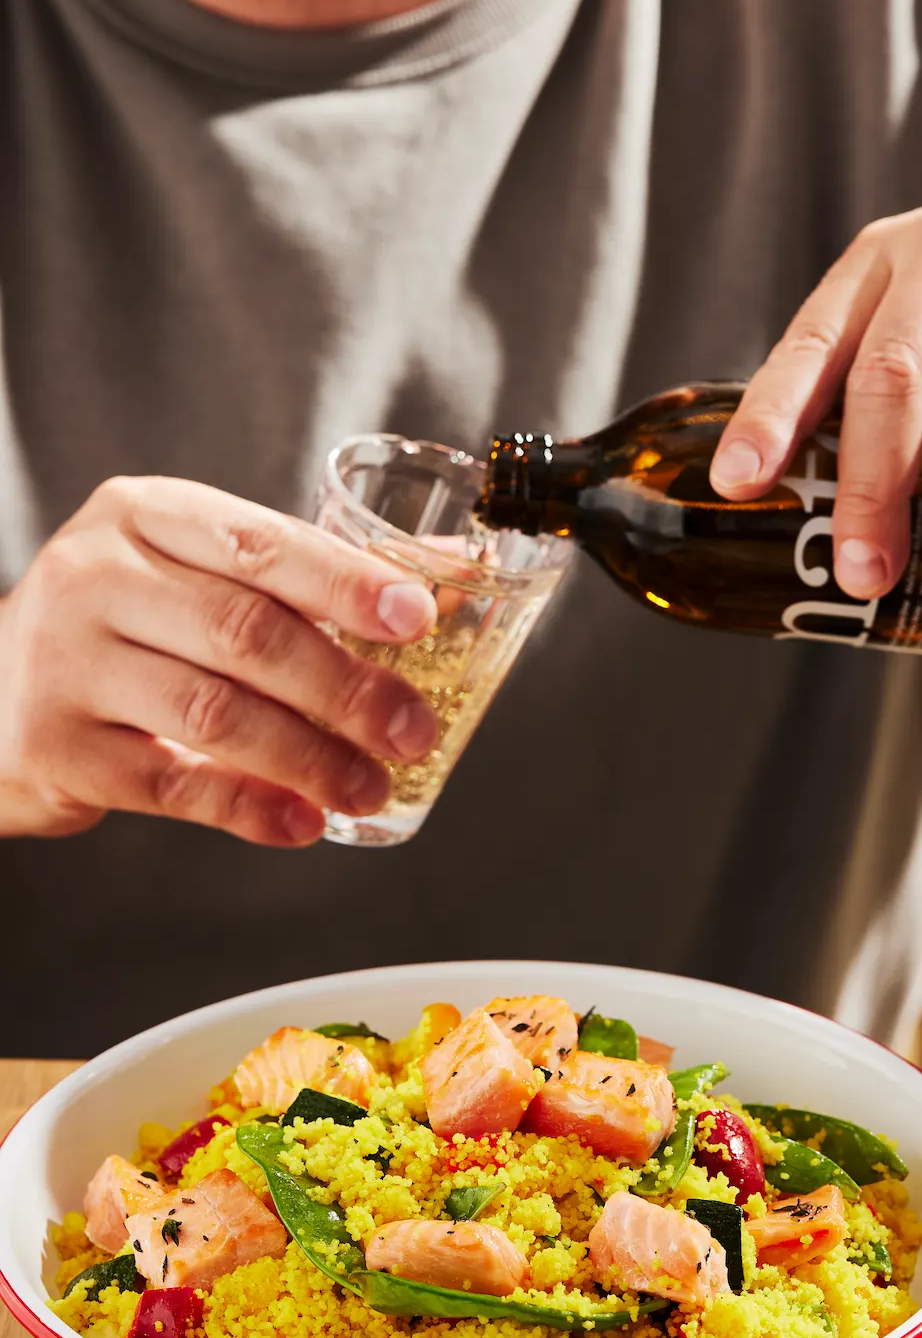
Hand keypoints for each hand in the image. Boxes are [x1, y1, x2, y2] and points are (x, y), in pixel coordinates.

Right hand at [0, 478, 440, 845]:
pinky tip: (303, 822)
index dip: (345, 583)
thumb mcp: (197, 572)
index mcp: (145, 515)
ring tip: (369, 784)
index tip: (418, 619)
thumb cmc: (126, 626)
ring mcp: (66, 661)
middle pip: (246, 632)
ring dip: (310, 756)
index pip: (260, 543)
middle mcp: (96, 575)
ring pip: (214, 712)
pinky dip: (248, 807)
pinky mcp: (55, 746)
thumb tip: (451, 571)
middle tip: (412, 728)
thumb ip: (309, 574)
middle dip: (346, 687)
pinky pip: (171, 783)